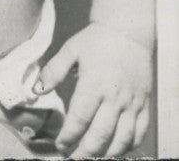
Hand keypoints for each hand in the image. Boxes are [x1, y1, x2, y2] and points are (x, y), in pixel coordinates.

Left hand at [36, 22, 151, 156]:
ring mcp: (132, 103)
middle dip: (85, 152)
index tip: (60, 145)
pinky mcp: (144, 105)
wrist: (128, 31)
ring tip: (92, 159)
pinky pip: (139, 133)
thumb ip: (53, 71)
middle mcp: (114, 97)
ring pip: (122, 139)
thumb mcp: (71, 49)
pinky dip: (128, 146)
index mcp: (94, 84)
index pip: (80, 118)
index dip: (69, 136)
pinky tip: (116, 150)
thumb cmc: (97, 40)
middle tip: (73, 158)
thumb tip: (36, 90)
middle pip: (100, 135)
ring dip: (106, 154)